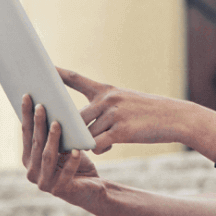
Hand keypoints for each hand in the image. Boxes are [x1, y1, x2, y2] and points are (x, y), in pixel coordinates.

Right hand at [22, 93, 102, 208]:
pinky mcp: (61, 190)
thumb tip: (52, 102)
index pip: (26, 134)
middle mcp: (32, 172)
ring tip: (57, 124)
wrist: (91, 186)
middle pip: (36, 143)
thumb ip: (55, 131)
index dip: (26, 115)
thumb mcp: (64, 145)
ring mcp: (45, 183)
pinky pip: (66, 173)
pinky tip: (76, 151)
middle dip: (38, 124)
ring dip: (52, 139)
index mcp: (29, 159)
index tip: (27, 96)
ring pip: (48, 157)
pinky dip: (71, 162)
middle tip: (42, 105)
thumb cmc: (75, 161)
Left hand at [57, 66, 186, 154]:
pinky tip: (109, 146)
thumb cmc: (148, 112)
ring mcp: (114, 114)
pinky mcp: (121, 131)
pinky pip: (98, 144)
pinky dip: (100, 148)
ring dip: (87, 142)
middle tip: (61, 135)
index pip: (76, 79)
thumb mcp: (125, 101)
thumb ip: (102, 110)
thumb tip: (82, 129)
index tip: (41, 67)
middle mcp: (107, 99)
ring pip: (86, 133)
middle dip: (68, 128)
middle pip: (75, 117)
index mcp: (106, 89)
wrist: (174, 117)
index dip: (58, 73)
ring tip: (99, 141)